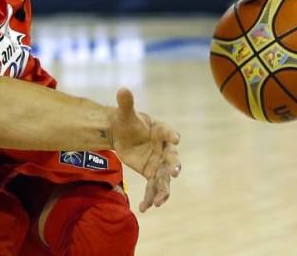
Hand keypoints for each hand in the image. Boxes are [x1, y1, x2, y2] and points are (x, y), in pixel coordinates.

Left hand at [108, 88, 180, 211]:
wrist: (121, 133)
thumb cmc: (127, 120)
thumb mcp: (125, 112)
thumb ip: (126, 102)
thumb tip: (123, 89)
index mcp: (161, 130)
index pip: (168, 133)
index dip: (172, 135)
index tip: (175, 139)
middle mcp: (164, 148)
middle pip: (172, 158)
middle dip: (174, 165)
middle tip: (174, 172)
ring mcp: (159, 162)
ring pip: (165, 178)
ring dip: (163, 190)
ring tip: (158, 202)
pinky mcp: (151, 172)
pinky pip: (154, 186)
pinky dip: (150, 197)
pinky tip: (145, 207)